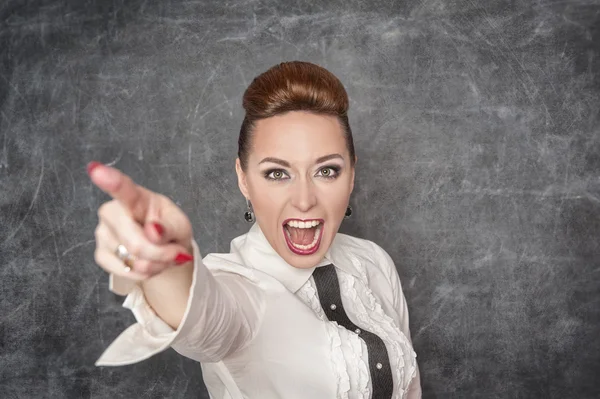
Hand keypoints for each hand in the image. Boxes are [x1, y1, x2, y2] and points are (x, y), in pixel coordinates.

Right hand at [88, 161, 193, 279]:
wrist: (165, 249)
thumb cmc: (170, 229)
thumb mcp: (180, 225)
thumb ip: (169, 228)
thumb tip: (153, 231)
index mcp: (137, 197)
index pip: (123, 189)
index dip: (110, 181)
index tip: (96, 170)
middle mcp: (112, 211)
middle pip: (135, 242)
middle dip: (161, 254)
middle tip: (175, 253)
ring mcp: (103, 233)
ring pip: (134, 260)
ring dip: (155, 264)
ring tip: (160, 255)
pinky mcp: (100, 254)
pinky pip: (126, 271)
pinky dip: (144, 273)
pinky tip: (148, 264)